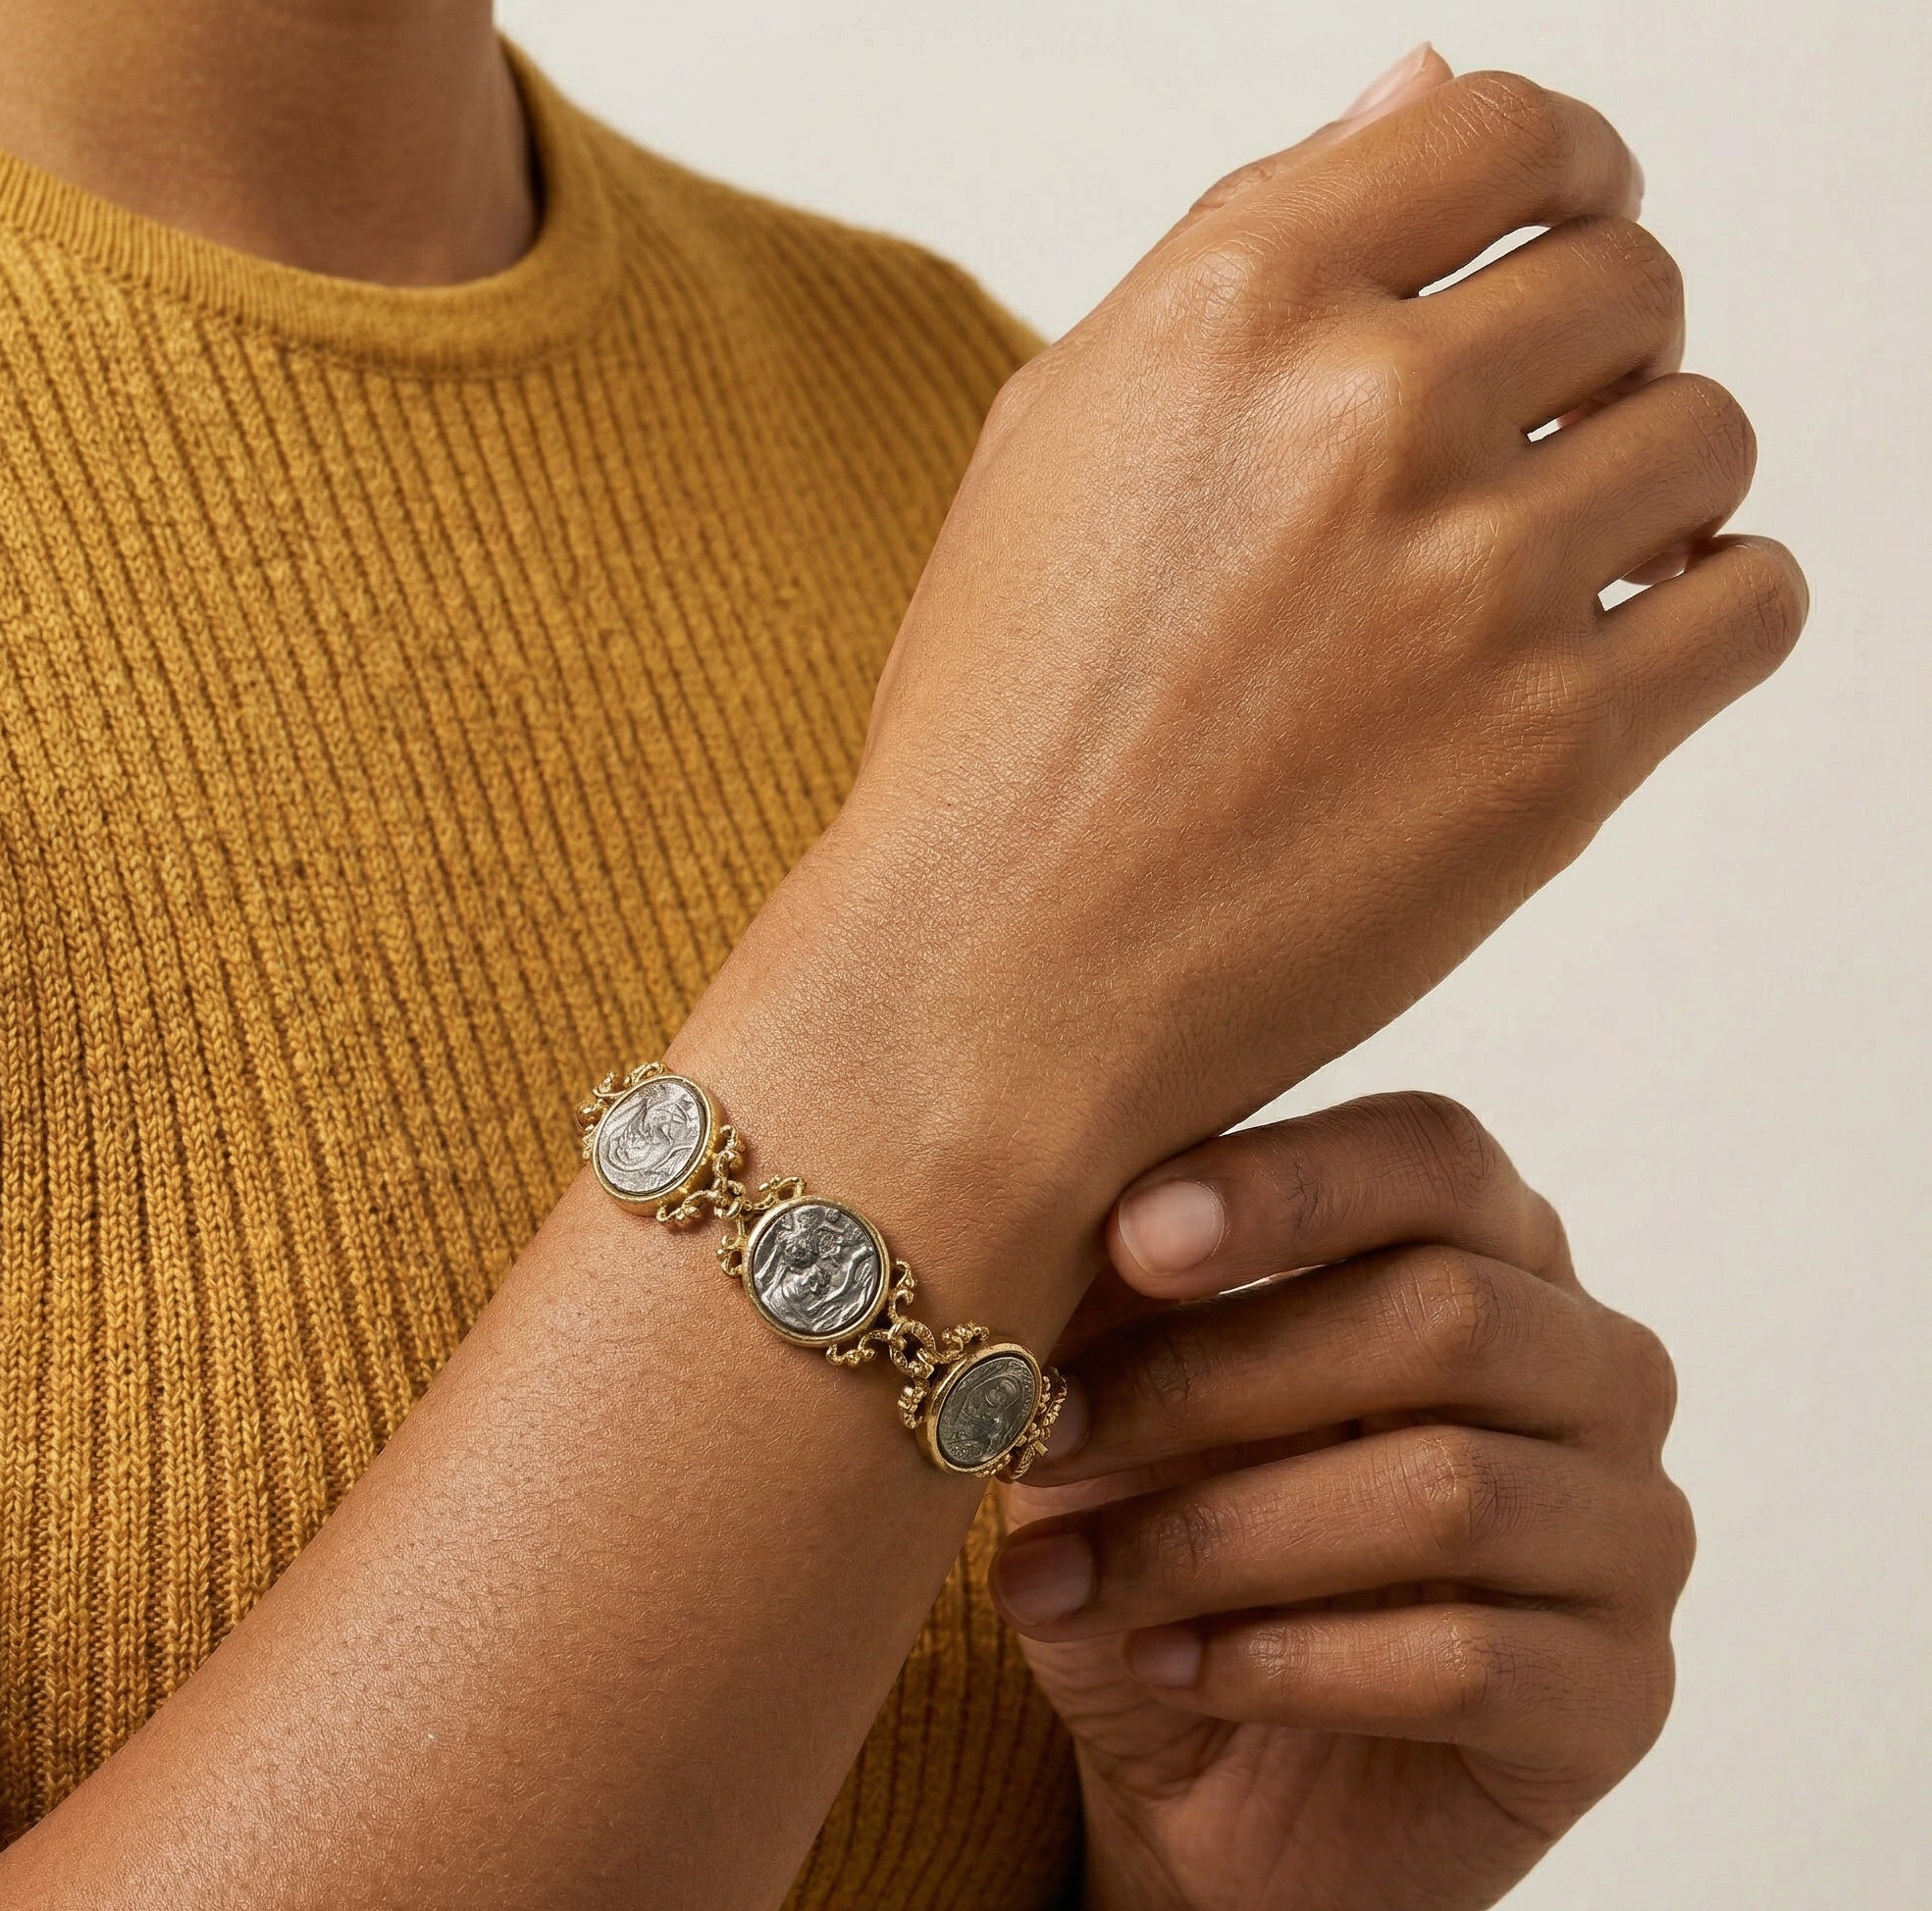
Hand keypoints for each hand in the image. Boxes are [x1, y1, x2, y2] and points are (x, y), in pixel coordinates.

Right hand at [688, 61, 1805, 1304]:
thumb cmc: (998, 725)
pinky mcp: (1556, 750)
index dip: (1568, 171)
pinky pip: (1757, 601)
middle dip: (1605, 346)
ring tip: (1553, 570)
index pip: (1508, 131)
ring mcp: (1473, 584)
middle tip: (1537, 442)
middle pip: (1632, 282)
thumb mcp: (1058, 438)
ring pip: (1706, 440)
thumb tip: (1426, 78)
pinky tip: (1619, 646)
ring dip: (1650, 486)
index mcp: (1233, 306)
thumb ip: (1246, 243)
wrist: (993, 981)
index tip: (1567, 233)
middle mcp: (1365, 415)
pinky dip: (1713, 608)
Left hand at [997, 1093, 1693, 1910]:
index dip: (1285, 1184)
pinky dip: (1283, 1663)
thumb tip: (1054, 1217)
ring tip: (1061, 1578)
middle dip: (1213, 1375)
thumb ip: (1116, 1298)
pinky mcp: (1618, 1699)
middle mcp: (1593, 1368)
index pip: (1433, 1156)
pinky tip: (1165, 1666)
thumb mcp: (1120, 1401)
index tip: (1126, 1234)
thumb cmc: (1174, 1535)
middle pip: (1447, 1315)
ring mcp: (1629, 1534)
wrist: (1215, 1782)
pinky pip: (1468, 1663)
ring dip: (1216, 1538)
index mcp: (1489, 1245)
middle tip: (1041, 1429)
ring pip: (1449, 1496)